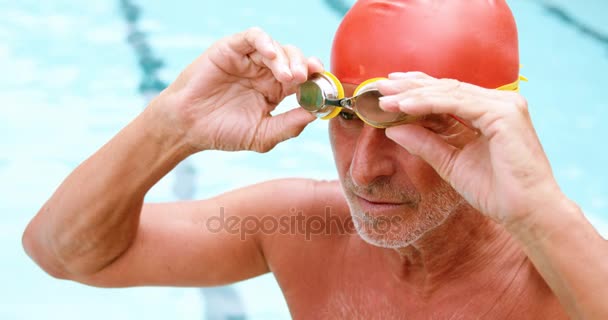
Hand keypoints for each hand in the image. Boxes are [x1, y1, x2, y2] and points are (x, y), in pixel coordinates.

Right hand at [150, 27, 321, 151]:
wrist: (188, 128)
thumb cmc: (222, 132)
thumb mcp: (262, 135)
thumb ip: (288, 126)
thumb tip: (316, 115)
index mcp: (275, 91)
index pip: (304, 79)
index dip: (316, 79)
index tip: (324, 85)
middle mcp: (265, 72)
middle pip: (295, 59)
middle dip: (304, 67)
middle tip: (303, 79)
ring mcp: (249, 59)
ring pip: (277, 48)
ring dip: (287, 59)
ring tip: (287, 76)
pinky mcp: (232, 49)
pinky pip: (253, 37)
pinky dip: (265, 42)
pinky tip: (271, 55)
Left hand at [377, 72, 563, 225]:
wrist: (527, 213)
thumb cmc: (496, 192)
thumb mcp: (450, 163)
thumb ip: (425, 143)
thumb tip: (393, 129)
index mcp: (488, 112)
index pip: (447, 94)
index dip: (417, 90)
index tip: (389, 91)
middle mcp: (498, 103)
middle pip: (446, 88)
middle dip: (410, 86)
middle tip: (379, 85)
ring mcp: (503, 105)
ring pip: (448, 92)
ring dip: (413, 94)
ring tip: (386, 98)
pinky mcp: (503, 113)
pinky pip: (456, 103)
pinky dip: (428, 104)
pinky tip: (404, 106)